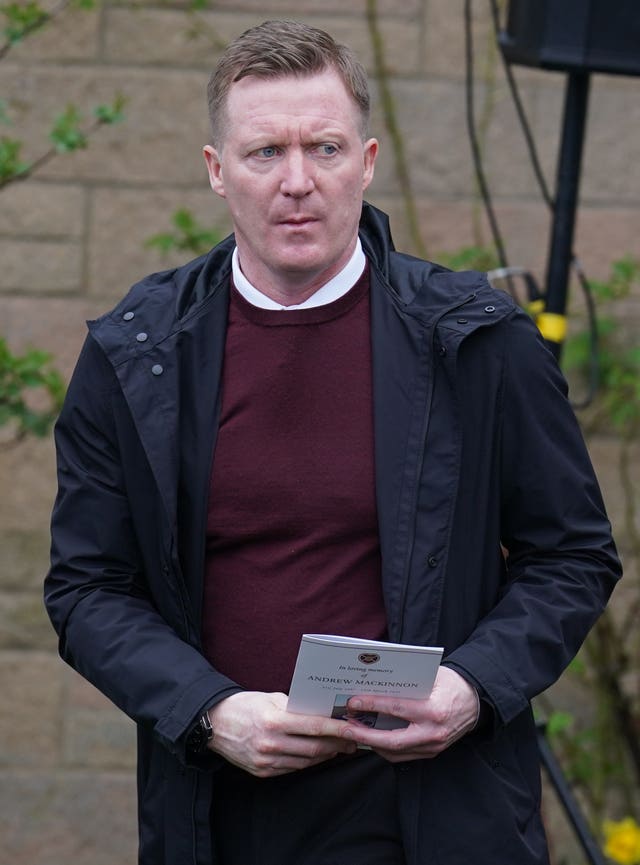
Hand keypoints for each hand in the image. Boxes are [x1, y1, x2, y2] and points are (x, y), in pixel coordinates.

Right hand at [207, 691, 356, 776]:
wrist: (215, 723)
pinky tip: (316, 754)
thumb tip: (323, 713)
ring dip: (325, 755)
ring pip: (306, 761)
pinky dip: (308, 762)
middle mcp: (270, 743)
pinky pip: (292, 768)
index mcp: (274, 720)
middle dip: (337, 744)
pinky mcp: (262, 772)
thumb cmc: (246, 705)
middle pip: (314, 748)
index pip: (314, 727)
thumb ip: (297, 707)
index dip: (337, 729)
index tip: (354, 729)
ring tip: (338, 747)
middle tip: (352, 740)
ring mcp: (266, 761)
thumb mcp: (271, 698)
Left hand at [341, 666, 479, 761]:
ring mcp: (433, 746)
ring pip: (395, 752)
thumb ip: (407, 682)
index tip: (353, 702)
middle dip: (364, 735)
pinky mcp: (432, 752)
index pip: (396, 709)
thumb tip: (375, 681)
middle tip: (345, 727)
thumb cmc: (452, 683)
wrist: (476, 701)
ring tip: (354, 731)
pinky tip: (372, 738)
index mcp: (433, 710)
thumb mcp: (432, 675)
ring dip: (371, 743)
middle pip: (391, 740)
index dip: (372, 705)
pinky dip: (385, 748)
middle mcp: (433, 732)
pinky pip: (403, 755)